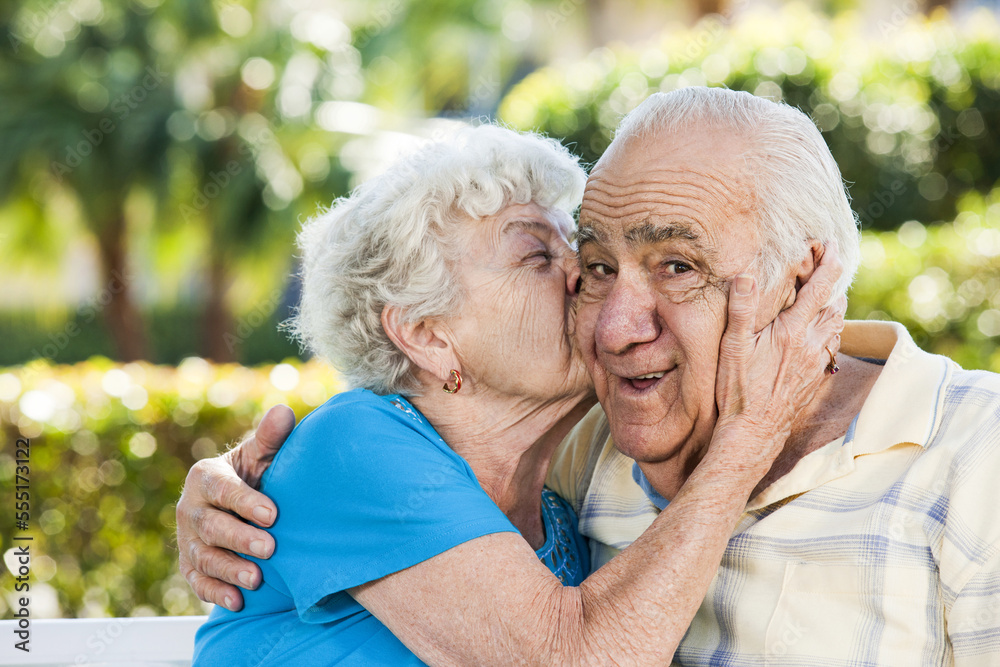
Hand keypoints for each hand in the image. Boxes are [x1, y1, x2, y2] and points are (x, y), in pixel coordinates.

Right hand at [176, 404, 294, 610]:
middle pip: (211, 526)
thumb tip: (285, 412)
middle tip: (270, 548)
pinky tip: (236, 600)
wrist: (241, 504)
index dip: (245, 501)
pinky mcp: (190, 564)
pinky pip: (197, 581)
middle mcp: (190, 508)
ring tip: (256, 578)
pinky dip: (214, 592)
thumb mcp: (261, 455)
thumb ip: (270, 437)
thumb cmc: (256, 475)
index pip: (221, 489)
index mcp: (204, 477)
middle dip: (240, 538)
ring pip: (203, 556)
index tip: (273, 514)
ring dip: (228, 569)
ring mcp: (188, 539)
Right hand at [713, 242, 845, 471]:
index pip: (820, 288)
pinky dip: (828, 331)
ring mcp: (817, 363)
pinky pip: (831, 347)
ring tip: (822, 296)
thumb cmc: (738, 389)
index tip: (831, 245)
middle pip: (836, 305)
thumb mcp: (733, 347)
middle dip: (833, 284)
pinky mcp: (816, 378)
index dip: (828, 263)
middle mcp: (812, 345)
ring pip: (837, 326)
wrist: (753, 432)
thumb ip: (741, 309)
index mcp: (793, 332)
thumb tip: (745, 275)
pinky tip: (815, 333)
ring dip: (833, 308)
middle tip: (823, 268)